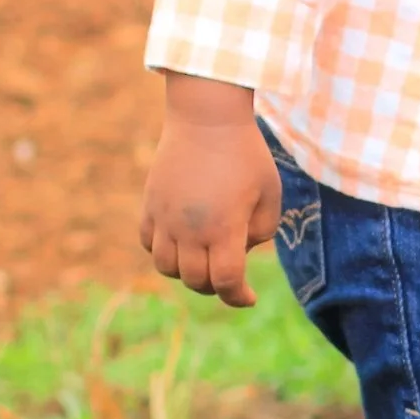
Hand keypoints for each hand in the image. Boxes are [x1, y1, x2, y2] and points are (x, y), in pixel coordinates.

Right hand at [138, 75, 280, 307]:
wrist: (206, 119)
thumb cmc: (246, 155)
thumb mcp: (270, 194)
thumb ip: (262, 231)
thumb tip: (241, 250)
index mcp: (223, 229)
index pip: (226, 281)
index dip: (238, 297)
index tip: (249, 299)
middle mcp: (189, 229)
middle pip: (196, 280)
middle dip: (215, 285)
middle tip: (230, 276)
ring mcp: (164, 218)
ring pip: (166, 267)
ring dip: (186, 272)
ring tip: (205, 259)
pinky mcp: (150, 205)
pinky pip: (149, 243)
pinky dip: (164, 251)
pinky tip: (182, 242)